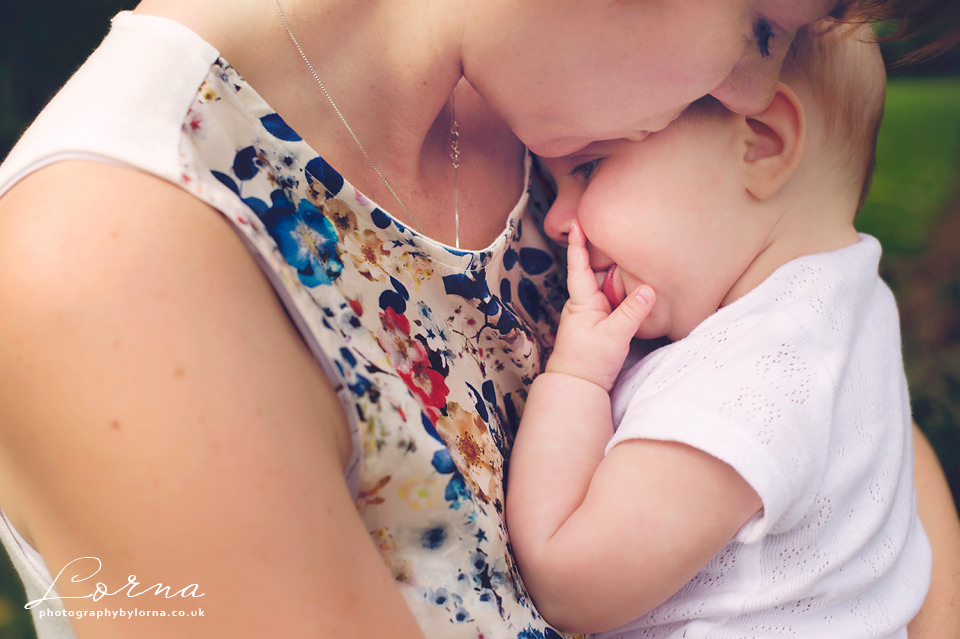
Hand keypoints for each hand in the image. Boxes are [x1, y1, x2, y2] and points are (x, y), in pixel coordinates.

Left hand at [546, 221, 654, 390]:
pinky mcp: (598, 322)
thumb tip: (650, 289)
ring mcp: (590, 312)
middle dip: (603, 251)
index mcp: (582, 301)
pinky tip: (631, 285)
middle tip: (614, 231)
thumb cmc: (589, 362)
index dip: (578, 243)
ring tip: (628, 252)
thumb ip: (632, 312)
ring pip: (604, 284)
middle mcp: (584, 302)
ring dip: (614, 271)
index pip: (579, 266)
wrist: (577, 385)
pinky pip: (610, 298)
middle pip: (595, 270)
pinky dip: (620, 288)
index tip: (577, 222)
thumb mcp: (614, 336)